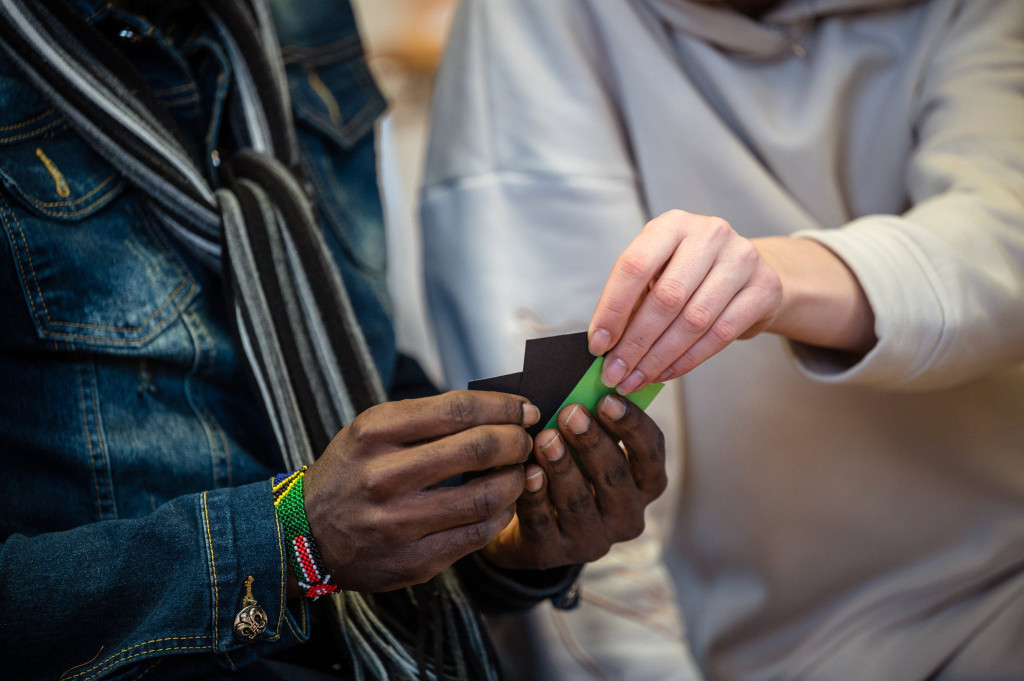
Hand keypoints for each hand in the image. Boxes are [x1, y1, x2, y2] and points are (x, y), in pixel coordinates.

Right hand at [302, 391, 537, 591]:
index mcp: (375, 433)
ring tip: (519, 472)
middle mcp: (383, 477)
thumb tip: (498, 409)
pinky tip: (503, 504)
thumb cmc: (352, 472)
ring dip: (515, 479)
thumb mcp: (371, 431)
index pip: (458, 410)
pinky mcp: (413, 560)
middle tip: (525, 440)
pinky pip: (477, 534)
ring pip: (485, 495)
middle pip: (478, 448)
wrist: (304, 534)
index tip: (524, 409)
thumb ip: (427, 418)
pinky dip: (502, 514)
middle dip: (516, 441)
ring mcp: (398, 523)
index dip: (503, 407)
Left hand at [481, 394, 666, 569]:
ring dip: (562, 467)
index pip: (651, 455)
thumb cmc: (565, 468)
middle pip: (616, 477)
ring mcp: (593, 540)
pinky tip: (527, 473)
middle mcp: (627, 517)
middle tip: (571, 413)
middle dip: (593, 442)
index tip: (608, 399)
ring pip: (579, 501)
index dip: (633, 425)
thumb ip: (589, 422)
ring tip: (545, 438)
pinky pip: (544, 522)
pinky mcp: (554, 554)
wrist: (525, 520)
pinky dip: (535, 495)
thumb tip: (579, 390)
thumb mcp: (584, 447)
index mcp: (645, 486)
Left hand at [588, 210, 782, 393]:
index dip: (612, 309)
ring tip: (637, 379)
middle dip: (635, 343)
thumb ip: (633, 300)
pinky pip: (720, 334)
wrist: (749, 271)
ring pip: (693, 320)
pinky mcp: (764, 288)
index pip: (634, 265)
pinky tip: (666, 373)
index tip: (598, 344)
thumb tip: (604, 345)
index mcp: (671, 224)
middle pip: (666, 298)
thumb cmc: (691, 272)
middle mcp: (709, 234)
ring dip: (659, 358)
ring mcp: (741, 259)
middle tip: (615, 372)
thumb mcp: (659, 270)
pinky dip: (687, 360)